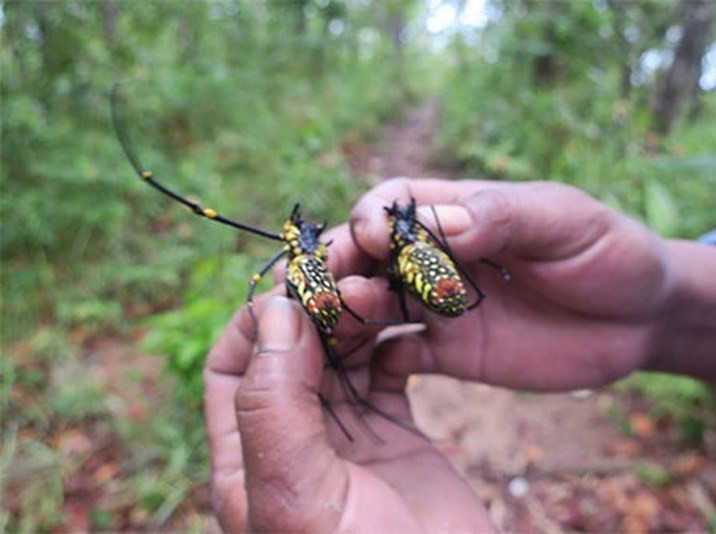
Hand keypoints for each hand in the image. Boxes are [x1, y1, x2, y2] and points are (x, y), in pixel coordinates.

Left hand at [204, 223, 494, 531]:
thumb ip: (273, 405)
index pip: (233, 366)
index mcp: (251, 459)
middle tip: (351, 269)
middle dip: (314, 304)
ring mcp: (347, 437)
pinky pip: (388, 369)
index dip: (259, 320)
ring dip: (355, 314)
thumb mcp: (297, 497)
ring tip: (381, 285)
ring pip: (340, 352)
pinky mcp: (397, 435)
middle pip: (290, 349)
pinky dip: (396, 338)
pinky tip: (410, 321)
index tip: (300, 288)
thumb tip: (275, 311)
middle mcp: (294, 440)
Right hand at [351, 178, 715, 392]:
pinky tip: (379, 366)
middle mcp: (439, 258)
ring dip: (355, 309)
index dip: (373, 218)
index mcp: (460, 211)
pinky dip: (380, 360)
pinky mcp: (452, 353)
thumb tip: (442, 224)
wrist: (641, 317)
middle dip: (345, 265)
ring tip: (352, 316)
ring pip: (377, 305)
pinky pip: (402, 356)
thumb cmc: (607, 252)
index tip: (373, 239)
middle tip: (332, 284)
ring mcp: (442, 307)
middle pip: (369, 256)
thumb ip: (504, 217)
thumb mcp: (563, 222)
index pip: (393, 204)